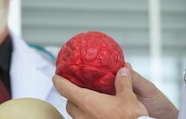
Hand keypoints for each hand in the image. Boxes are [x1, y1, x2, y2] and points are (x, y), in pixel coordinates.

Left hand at [53, 63, 177, 118]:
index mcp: (88, 103)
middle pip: (69, 104)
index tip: (56, 77)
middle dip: (70, 96)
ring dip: (79, 107)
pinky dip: (87, 116)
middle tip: (76, 88)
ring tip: (88, 102)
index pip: (65, 89)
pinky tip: (97, 114)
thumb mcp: (128, 97)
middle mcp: (83, 116)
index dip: (58, 81)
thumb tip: (123, 71)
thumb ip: (123, 82)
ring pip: (76, 115)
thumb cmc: (130, 118)